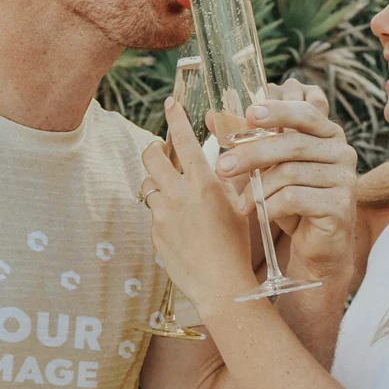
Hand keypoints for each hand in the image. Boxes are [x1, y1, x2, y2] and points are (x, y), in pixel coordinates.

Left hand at [141, 101, 258, 318]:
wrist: (221, 285)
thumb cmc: (237, 245)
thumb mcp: (240, 205)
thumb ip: (230, 178)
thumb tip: (226, 158)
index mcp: (204, 183)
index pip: (183, 139)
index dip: (175, 117)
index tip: (170, 104)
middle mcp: (179, 195)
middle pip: (151, 156)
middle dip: (154, 147)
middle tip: (161, 149)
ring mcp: (163, 215)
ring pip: (148, 184)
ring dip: (157, 181)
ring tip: (173, 190)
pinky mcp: (155, 233)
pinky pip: (153, 213)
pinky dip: (163, 211)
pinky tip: (180, 225)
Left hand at [215, 81, 357, 286]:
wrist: (318, 244)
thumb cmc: (292, 200)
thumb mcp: (269, 167)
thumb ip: (246, 140)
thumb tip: (210, 117)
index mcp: (327, 134)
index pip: (304, 112)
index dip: (277, 111)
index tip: (249, 114)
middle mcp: (342, 152)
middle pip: (292, 144)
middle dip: (252, 154)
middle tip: (223, 167)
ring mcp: (345, 178)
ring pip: (290, 173)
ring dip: (258, 189)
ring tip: (242, 204)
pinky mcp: (340, 206)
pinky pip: (295, 198)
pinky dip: (270, 206)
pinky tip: (260, 214)